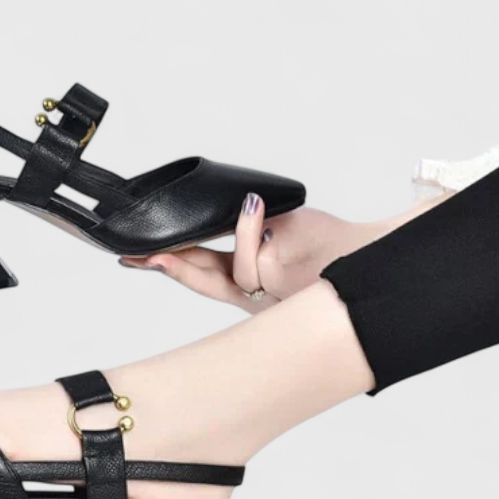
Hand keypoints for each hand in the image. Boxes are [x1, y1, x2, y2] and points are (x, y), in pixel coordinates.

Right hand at [121, 195, 369, 313]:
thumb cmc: (327, 241)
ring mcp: (267, 293)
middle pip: (202, 282)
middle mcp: (252, 293)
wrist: (367, 253)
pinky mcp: (283, 286)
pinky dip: (251, 231)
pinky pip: (255, 262)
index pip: (199, 272)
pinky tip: (252, 206)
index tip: (131, 255)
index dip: (165, 264)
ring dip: (220, 242)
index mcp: (246, 281)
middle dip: (166, 268)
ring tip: (212, 220)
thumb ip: (247, 227)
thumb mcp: (280, 226)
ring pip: (229, 274)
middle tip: (134, 257)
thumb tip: (225, 205)